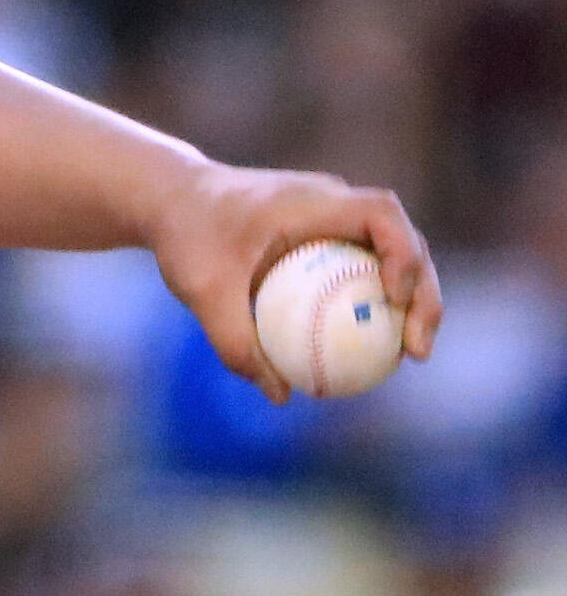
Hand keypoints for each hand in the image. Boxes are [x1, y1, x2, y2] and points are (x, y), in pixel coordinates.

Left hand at [145, 163, 441, 401]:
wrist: (172, 201)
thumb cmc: (186, 237)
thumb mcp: (200, 289)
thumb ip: (234, 340)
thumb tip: (280, 395)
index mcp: (312, 201)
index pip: (380, 213)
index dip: (402, 252)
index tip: (393, 298)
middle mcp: (334, 205)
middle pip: (404, 240)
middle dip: (423, 292)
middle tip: (418, 349)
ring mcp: (335, 221)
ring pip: (392, 258)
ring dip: (411, 302)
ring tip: (410, 356)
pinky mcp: (327, 240)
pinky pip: (364, 273)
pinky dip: (375, 305)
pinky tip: (372, 354)